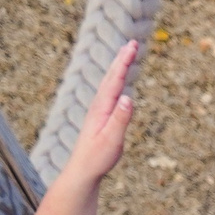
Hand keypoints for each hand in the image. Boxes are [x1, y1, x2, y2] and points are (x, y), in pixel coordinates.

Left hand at [55, 42, 136, 189]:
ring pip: (109, 84)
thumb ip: (120, 118)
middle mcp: (98, 105)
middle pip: (111, 77)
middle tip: (133, 43)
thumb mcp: (112, 140)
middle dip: (122, 59)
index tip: (132, 46)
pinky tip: (118, 82)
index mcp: (102, 108)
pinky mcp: (100, 117)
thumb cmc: (97, 157)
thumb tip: (128, 97)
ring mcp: (98, 111)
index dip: (124, 62)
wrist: (82, 170)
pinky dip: (115, 82)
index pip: (115, 80)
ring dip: (118, 68)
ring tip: (126, 56)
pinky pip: (109, 93)